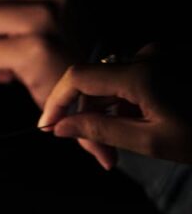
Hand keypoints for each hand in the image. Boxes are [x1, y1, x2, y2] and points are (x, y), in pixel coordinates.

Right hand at [38, 45, 191, 168]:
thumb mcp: (150, 141)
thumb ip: (99, 130)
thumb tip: (60, 127)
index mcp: (141, 74)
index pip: (78, 78)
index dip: (56, 102)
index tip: (47, 127)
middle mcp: (147, 58)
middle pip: (93, 83)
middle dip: (84, 117)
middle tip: (95, 155)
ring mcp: (158, 59)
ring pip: (110, 85)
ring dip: (103, 115)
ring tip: (114, 150)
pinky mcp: (166, 64)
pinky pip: (128, 82)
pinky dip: (122, 106)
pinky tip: (132, 129)